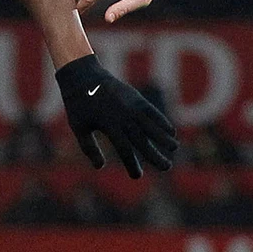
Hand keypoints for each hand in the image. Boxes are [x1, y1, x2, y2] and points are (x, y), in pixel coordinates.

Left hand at [55, 54, 176, 177]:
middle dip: (155, 154)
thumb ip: (89, 148)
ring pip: (150, 125)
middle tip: (167, 167)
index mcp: (108, 125)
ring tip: (174, 149)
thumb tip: (100, 167)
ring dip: (163, 137)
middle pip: (142, 139)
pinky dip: (162, 121)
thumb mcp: (79, 128)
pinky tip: (171, 131)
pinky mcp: (135, 98)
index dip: (131, 163)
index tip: (137, 176)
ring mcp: (130, 105)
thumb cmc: (78, 105)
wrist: (82, 75)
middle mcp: (122, 116)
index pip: (123, 149)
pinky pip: (152, 111)